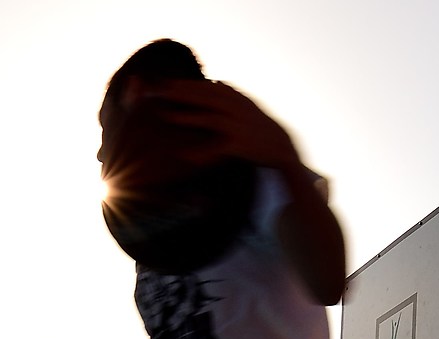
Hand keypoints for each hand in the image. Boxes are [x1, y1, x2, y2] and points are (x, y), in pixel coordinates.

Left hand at [144, 81, 299, 171]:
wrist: (282, 146)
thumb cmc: (259, 126)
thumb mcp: (246, 105)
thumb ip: (229, 94)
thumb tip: (217, 81)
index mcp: (234, 97)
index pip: (206, 87)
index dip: (184, 84)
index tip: (163, 82)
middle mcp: (236, 107)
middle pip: (204, 97)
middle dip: (180, 93)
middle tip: (156, 91)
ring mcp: (238, 125)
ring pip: (210, 118)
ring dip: (188, 116)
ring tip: (166, 116)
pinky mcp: (240, 144)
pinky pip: (216, 148)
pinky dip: (201, 152)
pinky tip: (184, 156)